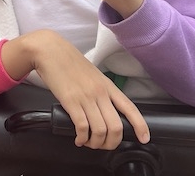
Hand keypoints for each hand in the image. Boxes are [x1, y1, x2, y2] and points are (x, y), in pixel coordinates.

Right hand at [2, 30, 148, 148]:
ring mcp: (86, 97)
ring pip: (100, 131)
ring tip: (88, 142)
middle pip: (116, 127)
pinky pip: (82, 127)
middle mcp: (100, 92)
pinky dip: (82, 138)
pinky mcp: (70, 101)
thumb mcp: (92, 74)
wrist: (50, 50)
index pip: (130, 108)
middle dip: (112, 143)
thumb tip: (105, 109)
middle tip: (104, 145)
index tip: (144, 138)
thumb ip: (100, 90)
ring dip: (96, 143)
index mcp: (107, 85)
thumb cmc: (68, 62)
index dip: (140, 126)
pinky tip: (79, 138)